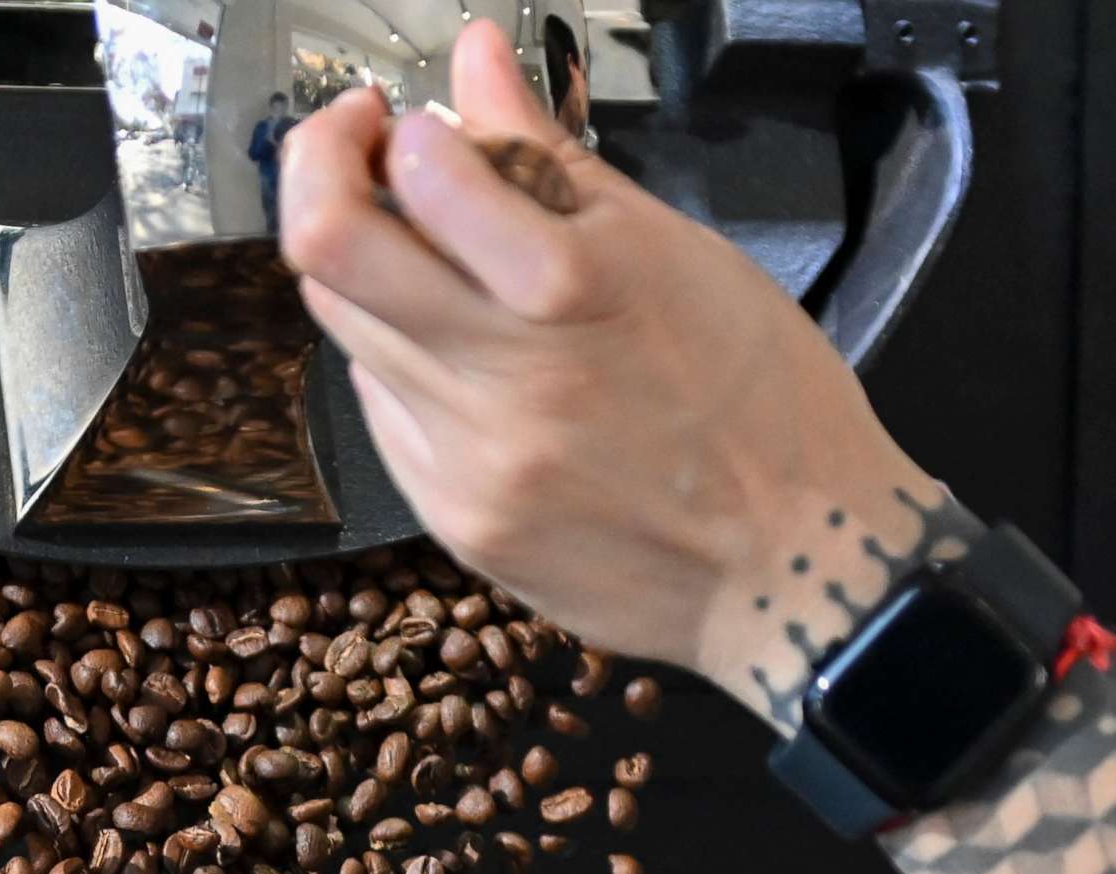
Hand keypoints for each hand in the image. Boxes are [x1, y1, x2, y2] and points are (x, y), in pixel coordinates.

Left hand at [279, 22, 942, 704]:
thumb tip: (476, 63)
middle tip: (362, 158)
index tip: (409, 124)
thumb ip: (552, 158)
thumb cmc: (762, 401)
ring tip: (429, 259)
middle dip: (325, 176)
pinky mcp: (454, 517)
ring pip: (346, 329)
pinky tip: (464, 355)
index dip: (390, 132)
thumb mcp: (679, 252)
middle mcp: (505, 379)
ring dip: (367, 271)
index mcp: (574, 290)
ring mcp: (469, 459)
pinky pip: (382, 410)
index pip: (414, 177)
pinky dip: (403, 361)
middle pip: (329, 252)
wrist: (790, 568)